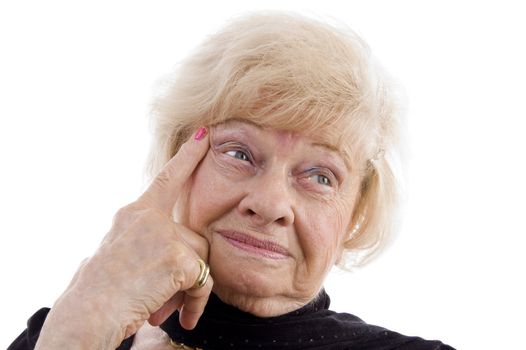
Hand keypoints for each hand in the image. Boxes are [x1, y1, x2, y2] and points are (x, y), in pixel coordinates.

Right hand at [36, 128, 211, 348]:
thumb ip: (148, 242)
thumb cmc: (101, 290)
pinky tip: (181, 316)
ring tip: (165, 308)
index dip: (187, 157)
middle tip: (170, 297)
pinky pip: (204, 281)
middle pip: (194, 238)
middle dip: (190, 268)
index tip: (204, 136)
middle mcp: (148, 218)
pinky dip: (196, 302)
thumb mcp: (120, 252)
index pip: (167, 179)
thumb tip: (178, 257)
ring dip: (190, 288)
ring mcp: (163, 235)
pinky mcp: (177, 257)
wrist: (88, 312)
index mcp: (134, 214)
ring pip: (202, 259)